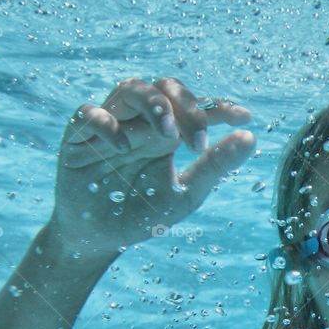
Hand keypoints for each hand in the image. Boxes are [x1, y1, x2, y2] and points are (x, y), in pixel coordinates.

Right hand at [49, 77, 254, 258]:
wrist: (101, 240)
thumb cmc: (143, 214)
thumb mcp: (185, 194)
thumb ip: (214, 167)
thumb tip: (250, 138)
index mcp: (168, 134)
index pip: (196, 107)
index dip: (220, 107)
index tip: (245, 117)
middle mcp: (141, 122)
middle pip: (165, 88)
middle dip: (187, 106)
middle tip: (198, 140)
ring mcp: (110, 125)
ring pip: (130, 89)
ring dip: (154, 105)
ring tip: (169, 132)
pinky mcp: (78, 136)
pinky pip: (88, 113)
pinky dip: (107, 124)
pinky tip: (123, 147)